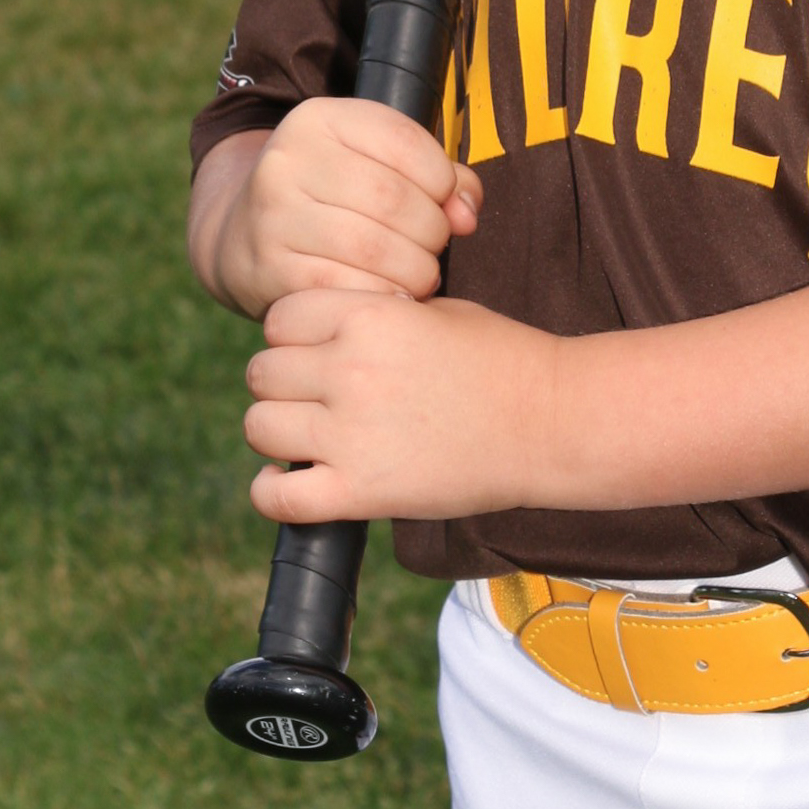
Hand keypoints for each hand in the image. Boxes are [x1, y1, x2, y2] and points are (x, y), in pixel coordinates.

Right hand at [198, 99, 480, 317]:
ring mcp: (273, 215)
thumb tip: (466, 216)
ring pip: (374, 248)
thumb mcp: (375, 163)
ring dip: (415, 270)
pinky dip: (383, 296)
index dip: (443, 180)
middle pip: (393, 200)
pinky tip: (390, 294)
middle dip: (432, 232)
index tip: (444, 203)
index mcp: (319, 119)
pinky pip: (347, 289)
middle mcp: (287, 159)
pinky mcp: (269, 268)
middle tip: (433, 248)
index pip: (405, 142)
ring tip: (419, 273)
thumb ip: (438, 176)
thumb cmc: (332, 197)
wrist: (240, 235)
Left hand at [243, 291, 554, 521]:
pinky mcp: (361, 491)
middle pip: (262, 372)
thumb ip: (370, 315)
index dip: (292, 334)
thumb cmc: (501, 359)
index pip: (279, 318)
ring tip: (308, 435)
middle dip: (282, 382)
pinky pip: (276, 497)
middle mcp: (351, 369)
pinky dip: (271, 492)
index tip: (314, 351)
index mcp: (370, 316)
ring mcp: (351, 433)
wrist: (550, 421)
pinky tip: (291, 479)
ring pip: (258, 428)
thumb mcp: (433, 310)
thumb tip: (318, 333)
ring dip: (277, 431)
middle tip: (314, 395)